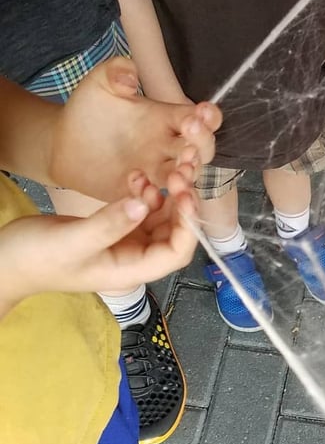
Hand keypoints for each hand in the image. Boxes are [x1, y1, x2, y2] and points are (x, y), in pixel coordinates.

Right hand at [0, 166, 200, 311]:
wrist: (8, 258)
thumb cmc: (36, 258)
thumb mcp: (73, 241)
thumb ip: (109, 225)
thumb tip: (142, 205)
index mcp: (132, 271)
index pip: (176, 253)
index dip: (188, 226)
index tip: (186, 195)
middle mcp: (136, 258)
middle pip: (175, 232)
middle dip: (182, 203)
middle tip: (179, 173)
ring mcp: (128, 242)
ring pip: (162, 218)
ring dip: (165, 195)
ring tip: (152, 173)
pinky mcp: (118, 228)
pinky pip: (142, 209)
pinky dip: (144, 192)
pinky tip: (136, 177)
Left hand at [50, 57, 221, 200]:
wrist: (63, 144)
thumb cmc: (88, 110)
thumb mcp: (100, 82)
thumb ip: (117, 70)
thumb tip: (131, 78)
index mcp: (167, 118)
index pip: (200, 118)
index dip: (208, 117)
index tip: (202, 114)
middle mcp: (168, 146)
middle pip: (202, 149)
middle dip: (201, 146)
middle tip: (189, 144)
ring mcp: (157, 171)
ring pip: (185, 177)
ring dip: (188, 176)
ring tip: (180, 173)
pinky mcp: (141, 192)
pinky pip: (156, 197)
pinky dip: (154, 194)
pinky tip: (142, 185)